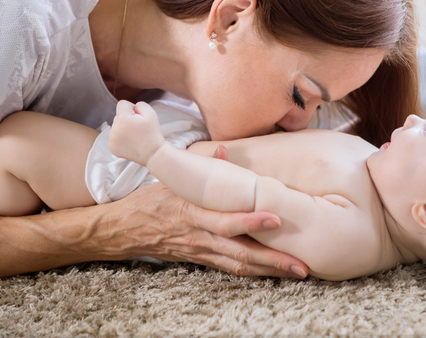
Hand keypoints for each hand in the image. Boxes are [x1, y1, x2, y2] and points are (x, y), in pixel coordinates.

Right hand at [108, 184, 307, 278]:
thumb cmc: (151, 200)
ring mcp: (201, 251)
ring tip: (298, 272)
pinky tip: (274, 273)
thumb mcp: (172, 179)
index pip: (225, 220)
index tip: (276, 219)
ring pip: (239, 265)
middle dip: (272, 259)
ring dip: (269, 270)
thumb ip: (201, 167)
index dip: (251, 222)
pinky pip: (231, 269)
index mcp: (193, 213)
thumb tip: (224, 152)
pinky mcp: (201, 260)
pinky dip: (254, 272)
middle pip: (239, 252)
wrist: (124, 230)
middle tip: (301, 264)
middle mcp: (199, 236)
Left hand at [109, 100, 165, 165]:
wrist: (153, 153)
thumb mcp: (151, 113)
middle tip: (138, 128)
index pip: (122, 104)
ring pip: (116, 126)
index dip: (132, 108)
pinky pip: (114, 136)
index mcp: (123, 119)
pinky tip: (131, 142)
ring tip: (135, 136)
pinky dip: (121, 138)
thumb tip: (132, 107)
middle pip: (118, 116)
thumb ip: (140, 104)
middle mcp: (114, 129)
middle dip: (127, 119)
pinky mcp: (112, 147)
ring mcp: (112, 140)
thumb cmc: (152, 133)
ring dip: (123, 129)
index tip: (138, 117)